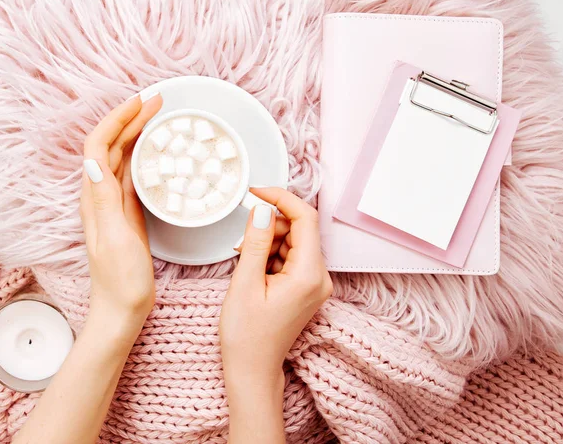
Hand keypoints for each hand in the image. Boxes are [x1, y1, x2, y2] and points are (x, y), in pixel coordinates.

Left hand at [80, 93, 161, 336]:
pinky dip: (146, 155)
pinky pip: (135, 174)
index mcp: (95, 197)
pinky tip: (159, 152)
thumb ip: (105, 199)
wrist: (122, 308)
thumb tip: (94, 160)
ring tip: (159, 117)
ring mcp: (115, 202)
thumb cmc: (120, 279)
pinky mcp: (128, 211)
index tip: (142, 103)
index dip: (118, 120)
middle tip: (158, 101)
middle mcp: (101, 194)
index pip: (99, 146)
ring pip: (123, 156)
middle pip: (112, 145)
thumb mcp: (115, 238)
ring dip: (138, 132)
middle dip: (131, 118)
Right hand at [220, 188, 332, 388]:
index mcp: (309, 275)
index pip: (306, 218)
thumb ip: (255, 241)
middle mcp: (320, 276)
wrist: (253, 371)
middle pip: (299, 229)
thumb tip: (262, 208)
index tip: (256, 192)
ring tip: (246, 263)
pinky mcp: (307, 286)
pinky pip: (291, 255)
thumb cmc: (246, 336)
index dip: (281, 198)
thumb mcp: (244, 283)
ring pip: (293, 240)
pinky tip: (254, 270)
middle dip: (269, 227)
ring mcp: (316, 282)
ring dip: (267, 241)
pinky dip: (271, 254)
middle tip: (242, 243)